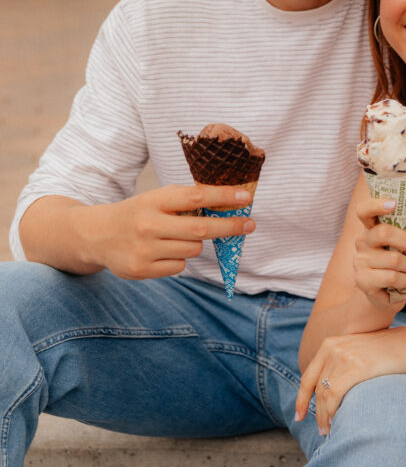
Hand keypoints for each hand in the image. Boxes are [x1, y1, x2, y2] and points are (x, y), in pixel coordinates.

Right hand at [83, 183, 253, 279]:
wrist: (96, 235)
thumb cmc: (137, 213)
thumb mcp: (155, 198)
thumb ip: (185, 201)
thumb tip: (227, 204)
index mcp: (153, 200)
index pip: (195, 196)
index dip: (222, 196)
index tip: (245, 196)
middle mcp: (148, 224)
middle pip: (200, 229)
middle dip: (229, 226)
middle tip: (249, 224)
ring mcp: (144, 249)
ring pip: (192, 250)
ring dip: (195, 244)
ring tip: (176, 237)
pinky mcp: (141, 270)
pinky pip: (179, 267)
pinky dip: (178, 260)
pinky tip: (161, 252)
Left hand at [295, 329, 405, 433]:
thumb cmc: (384, 352)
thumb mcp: (354, 349)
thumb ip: (338, 363)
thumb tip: (325, 390)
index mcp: (329, 344)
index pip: (308, 376)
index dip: (301, 399)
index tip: (298, 416)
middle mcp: (333, 348)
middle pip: (317, 388)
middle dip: (316, 412)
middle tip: (321, 429)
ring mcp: (344, 357)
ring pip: (325, 394)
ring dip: (324, 416)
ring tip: (328, 430)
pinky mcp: (357, 368)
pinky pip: (336, 395)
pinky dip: (333, 411)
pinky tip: (337, 422)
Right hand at [353, 198, 405, 308]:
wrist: (389, 294)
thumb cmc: (398, 263)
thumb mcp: (405, 240)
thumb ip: (405, 221)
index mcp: (370, 228)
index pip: (363, 211)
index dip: (376, 204)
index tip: (393, 204)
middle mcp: (361, 242)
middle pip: (383, 232)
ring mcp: (359, 261)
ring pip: (394, 258)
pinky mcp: (362, 280)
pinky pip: (392, 277)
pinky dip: (404, 280)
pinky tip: (401, 282)